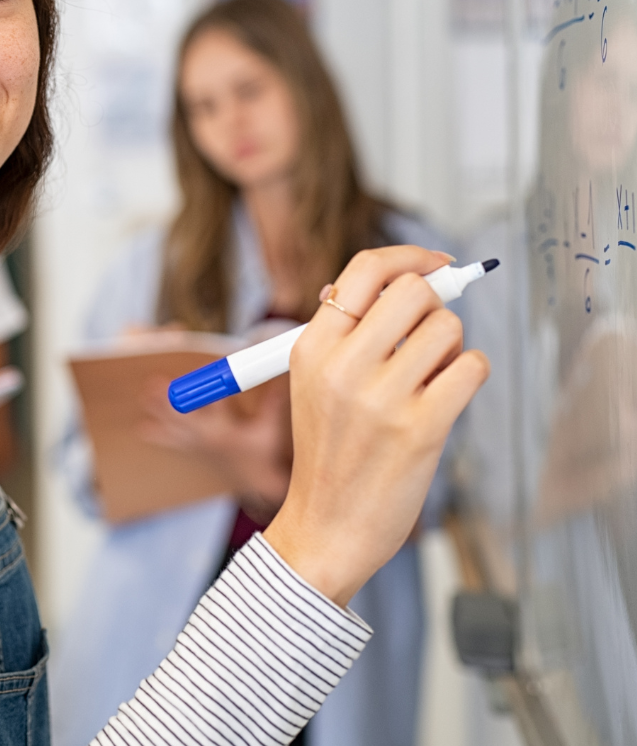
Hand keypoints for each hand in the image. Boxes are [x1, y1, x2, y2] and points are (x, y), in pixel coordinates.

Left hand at [137, 376, 292, 518]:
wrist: (257, 484)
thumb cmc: (264, 455)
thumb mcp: (270, 430)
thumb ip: (273, 403)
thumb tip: (281, 380)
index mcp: (226, 431)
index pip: (217, 403)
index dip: (210, 386)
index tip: (201, 371)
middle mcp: (208, 438)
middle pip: (185, 414)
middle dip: (170, 399)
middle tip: (153, 384)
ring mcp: (198, 446)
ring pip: (174, 426)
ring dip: (159, 412)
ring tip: (143, 397)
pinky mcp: (194, 452)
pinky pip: (172, 443)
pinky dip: (158, 435)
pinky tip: (142, 428)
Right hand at [264, 246, 489, 606]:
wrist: (327, 526)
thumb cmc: (329, 451)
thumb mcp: (313, 382)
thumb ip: (346, 331)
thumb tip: (400, 279)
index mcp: (311, 347)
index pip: (364, 270)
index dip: (409, 257)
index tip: (435, 264)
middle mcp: (342, 366)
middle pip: (413, 290)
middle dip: (433, 305)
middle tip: (428, 332)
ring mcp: (382, 398)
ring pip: (447, 328)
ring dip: (451, 347)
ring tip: (429, 377)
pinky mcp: (421, 429)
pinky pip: (471, 367)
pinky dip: (470, 374)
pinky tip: (448, 395)